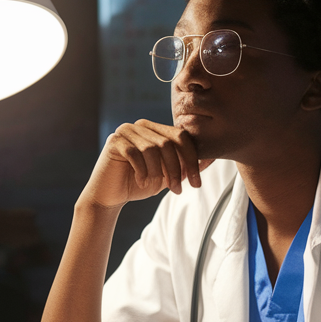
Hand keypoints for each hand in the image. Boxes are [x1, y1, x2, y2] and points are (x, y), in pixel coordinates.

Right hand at [80, 120, 212, 208]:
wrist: (110, 195)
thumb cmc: (140, 184)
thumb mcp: (168, 176)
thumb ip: (185, 167)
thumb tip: (210, 160)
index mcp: (156, 129)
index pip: (181, 136)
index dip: (192, 159)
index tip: (196, 183)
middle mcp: (141, 125)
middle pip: (169, 142)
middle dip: (177, 168)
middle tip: (177, 189)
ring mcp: (126, 131)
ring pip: (153, 148)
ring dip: (159, 172)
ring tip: (157, 186)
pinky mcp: (114, 141)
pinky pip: (135, 154)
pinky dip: (143, 171)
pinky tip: (142, 182)